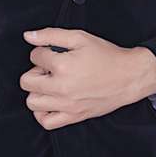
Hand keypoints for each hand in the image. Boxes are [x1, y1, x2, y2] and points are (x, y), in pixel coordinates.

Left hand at [20, 27, 155, 128]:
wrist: (128, 77)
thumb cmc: (107, 56)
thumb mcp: (79, 37)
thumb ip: (50, 35)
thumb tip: (29, 36)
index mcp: (62, 66)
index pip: (34, 57)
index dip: (42, 51)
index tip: (53, 52)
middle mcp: (62, 88)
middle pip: (27, 81)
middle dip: (35, 71)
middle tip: (50, 68)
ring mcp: (67, 105)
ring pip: (32, 102)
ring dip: (37, 90)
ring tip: (51, 83)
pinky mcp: (73, 116)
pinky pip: (46, 122)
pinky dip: (42, 112)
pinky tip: (50, 101)